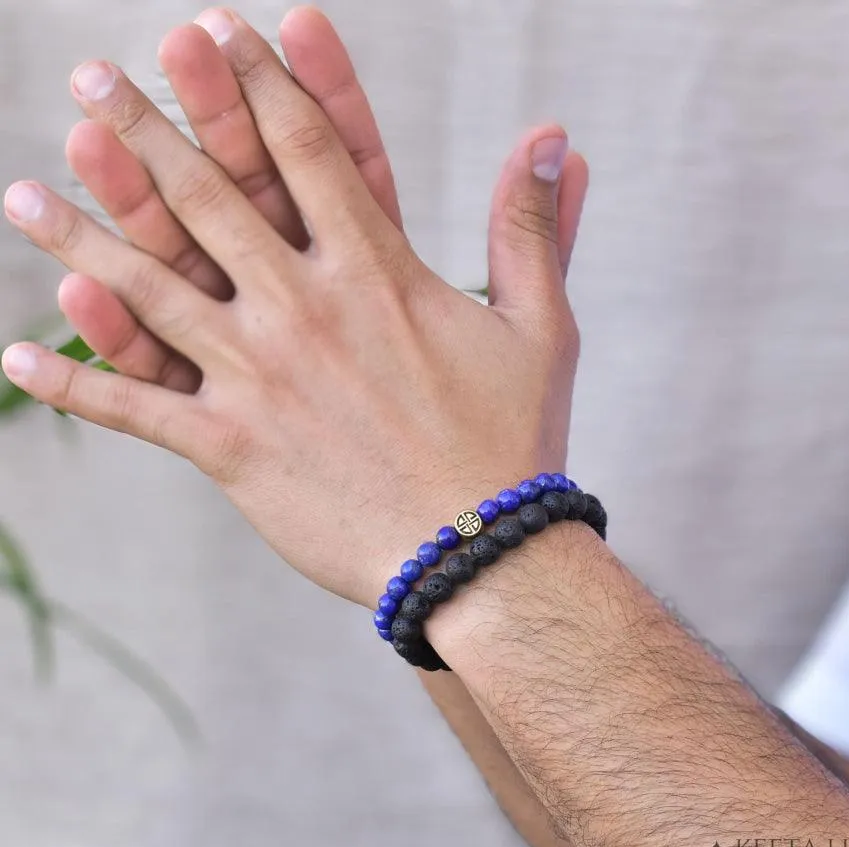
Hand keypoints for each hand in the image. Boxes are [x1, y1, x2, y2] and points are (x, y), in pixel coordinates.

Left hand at [1, 6, 589, 608]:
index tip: (220, 29)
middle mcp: (304, 310)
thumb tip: (559, 138)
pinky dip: (73, 384)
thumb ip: (532, 229)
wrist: (478, 558)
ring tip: (21, 191)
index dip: (262, 80)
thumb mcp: (540, 328)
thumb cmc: (515, 443)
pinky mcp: (231, 448)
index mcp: (378, 273)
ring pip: (148, 290)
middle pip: (209, 198)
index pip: (309, 150)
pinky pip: (136, 408)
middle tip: (92, 75)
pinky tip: (12, 359)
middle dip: (147, 127)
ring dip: (79, 235)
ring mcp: (258, 379)